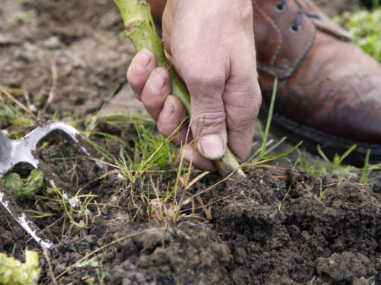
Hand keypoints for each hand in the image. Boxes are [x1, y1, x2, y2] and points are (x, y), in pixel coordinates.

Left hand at [126, 0, 260, 170]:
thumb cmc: (210, 29)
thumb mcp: (208, 78)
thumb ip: (209, 118)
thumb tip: (215, 156)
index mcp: (236, 107)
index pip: (230, 153)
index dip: (206, 158)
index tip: (184, 149)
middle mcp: (218, 102)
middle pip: (189, 137)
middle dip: (170, 122)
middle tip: (169, 97)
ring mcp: (194, 88)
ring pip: (166, 114)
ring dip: (153, 96)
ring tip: (157, 70)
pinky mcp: (175, 74)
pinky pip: (153, 91)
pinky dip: (144, 77)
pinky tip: (147, 57)